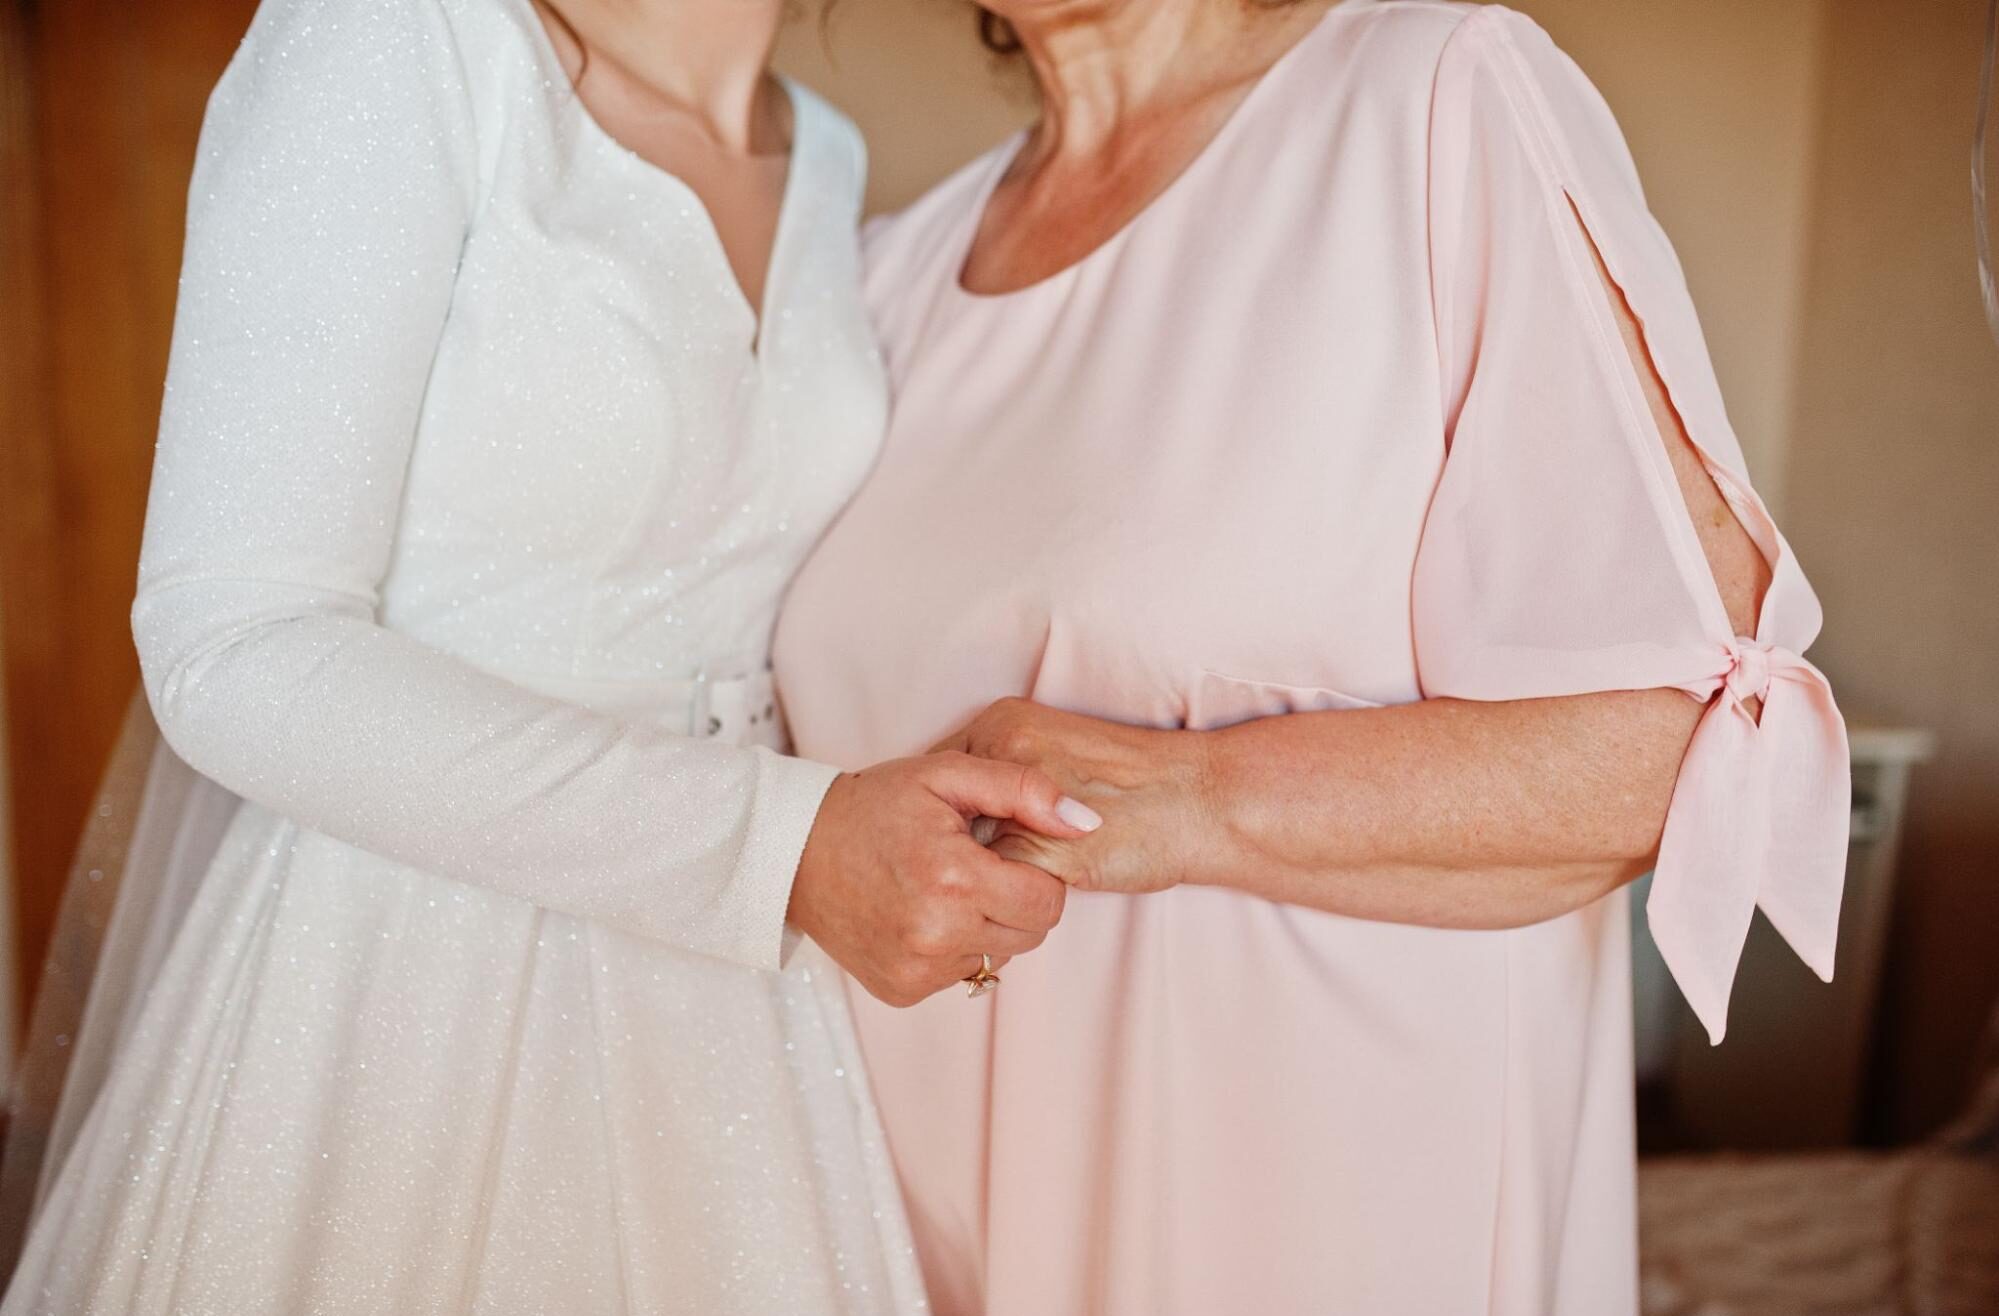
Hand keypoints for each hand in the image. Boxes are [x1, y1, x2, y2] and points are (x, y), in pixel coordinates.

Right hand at [790, 752, 1100, 1006]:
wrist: (794, 852)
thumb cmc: (874, 806)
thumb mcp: (948, 775)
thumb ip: (1025, 791)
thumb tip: (1089, 824)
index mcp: (955, 880)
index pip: (1049, 901)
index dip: (1035, 873)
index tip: (1001, 852)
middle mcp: (937, 935)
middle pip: (1030, 934)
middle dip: (1015, 900)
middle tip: (972, 868)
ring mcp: (917, 970)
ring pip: (998, 956)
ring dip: (983, 925)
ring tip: (941, 889)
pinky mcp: (902, 990)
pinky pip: (959, 973)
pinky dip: (951, 947)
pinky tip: (919, 914)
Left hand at [935, 698, 1218, 895]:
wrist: (1200, 799)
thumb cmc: (1137, 785)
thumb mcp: (1058, 755)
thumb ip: (1005, 774)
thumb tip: (953, 820)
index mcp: (1005, 721)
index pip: (938, 774)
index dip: (940, 814)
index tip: (943, 837)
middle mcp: (1003, 750)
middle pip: (940, 811)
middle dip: (945, 844)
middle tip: (950, 867)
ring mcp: (1018, 798)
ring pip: (960, 850)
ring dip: (969, 874)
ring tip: (984, 886)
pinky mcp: (1039, 849)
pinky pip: (994, 886)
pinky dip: (998, 899)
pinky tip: (1013, 900)